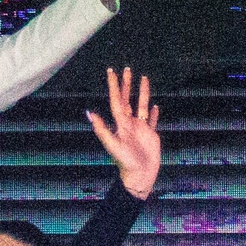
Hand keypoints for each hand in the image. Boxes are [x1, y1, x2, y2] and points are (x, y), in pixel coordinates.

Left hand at [86, 67, 161, 198]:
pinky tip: (156, 105)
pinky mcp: (150, 135)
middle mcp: (129, 123)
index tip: (112, 72)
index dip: (114, 86)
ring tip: (144, 78)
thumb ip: (102, 129)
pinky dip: (154, 113)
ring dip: (142, 93)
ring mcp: (140, 129)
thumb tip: (89, 113)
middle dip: (126, 84)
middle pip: (127, 99)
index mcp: (120, 124)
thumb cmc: (125, 162)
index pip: (116, 100)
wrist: (139, 177)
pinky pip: (152, 121)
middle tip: (126, 69)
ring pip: (141, 106)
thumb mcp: (112, 145)